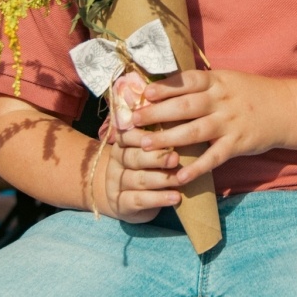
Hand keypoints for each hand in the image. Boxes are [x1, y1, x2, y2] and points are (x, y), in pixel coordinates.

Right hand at [102, 72, 183, 221]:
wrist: (122, 193)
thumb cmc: (146, 158)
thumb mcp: (149, 137)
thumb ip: (157, 119)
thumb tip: (169, 92)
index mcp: (123, 140)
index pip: (127, 133)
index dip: (141, 132)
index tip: (159, 129)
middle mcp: (117, 160)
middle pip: (132, 157)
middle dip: (154, 157)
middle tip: (175, 156)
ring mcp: (118, 183)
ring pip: (137, 180)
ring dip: (160, 179)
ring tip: (179, 179)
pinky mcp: (122, 205)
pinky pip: (138, 201)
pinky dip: (158, 200)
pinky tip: (176, 198)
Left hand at [111, 67, 292, 185]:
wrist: (285, 109)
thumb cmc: (249, 93)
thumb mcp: (227, 80)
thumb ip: (201, 85)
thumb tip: (165, 87)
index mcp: (217, 82)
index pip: (187, 81)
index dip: (165, 87)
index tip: (144, 93)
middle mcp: (222, 101)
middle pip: (184, 107)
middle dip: (156, 114)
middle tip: (133, 121)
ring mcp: (230, 123)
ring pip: (194, 132)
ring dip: (167, 139)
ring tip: (144, 146)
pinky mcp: (238, 144)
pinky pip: (214, 158)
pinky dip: (196, 168)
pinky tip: (179, 176)